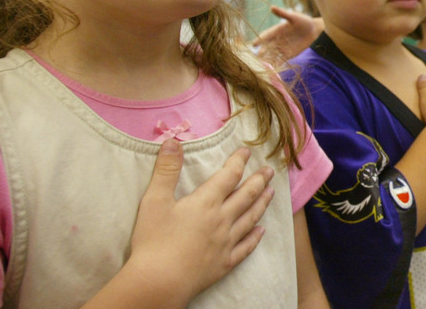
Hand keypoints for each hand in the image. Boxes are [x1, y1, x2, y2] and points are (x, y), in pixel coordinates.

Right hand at [126, 141, 275, 303]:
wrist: (159, 282)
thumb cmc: (154, 241)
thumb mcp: (154, 200)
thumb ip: (166, 170)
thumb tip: (172, 141)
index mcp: (206, 203)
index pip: (228, 176)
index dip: (238, 161)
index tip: (247, 152)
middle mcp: (222, 220)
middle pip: (246, 195)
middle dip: (258, 180)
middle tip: (270, 171)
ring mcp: (226, 242)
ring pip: (250, 218)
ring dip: (262, 203)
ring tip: (271, 193)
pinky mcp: (224, 263)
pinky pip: (245, 247)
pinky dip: (255, 237)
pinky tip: (261, 231)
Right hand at [252, 6, 323, 66]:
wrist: (314, 31)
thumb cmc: (304, 21)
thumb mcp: (294, 17)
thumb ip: (283, 13)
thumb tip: (272, 7)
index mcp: (276, 31)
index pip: (265, 36)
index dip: (259, 39)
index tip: (254, 44)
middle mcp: (277, 40)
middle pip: (266, 47)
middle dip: (262, 52)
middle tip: (257, 56)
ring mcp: (281, 48)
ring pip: (271, 55)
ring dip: (267, 60)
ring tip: (263, 65)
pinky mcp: (288, 54)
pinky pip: (280, 60)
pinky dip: (276, 65)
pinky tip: (272, 70)